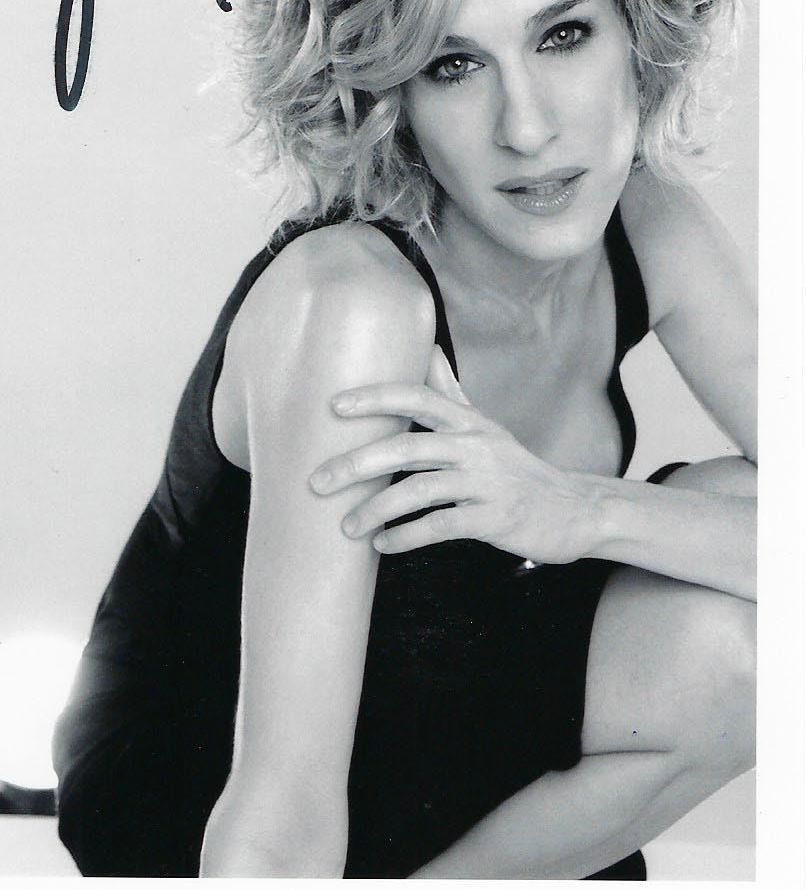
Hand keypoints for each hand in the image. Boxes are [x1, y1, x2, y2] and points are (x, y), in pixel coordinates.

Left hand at [308, 346, 596, 562]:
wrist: (574, 510)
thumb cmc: (515, 467)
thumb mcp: (484, 425)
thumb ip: (450, 390)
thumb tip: (426, 345)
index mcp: (468, 421)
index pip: (417, 398)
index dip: (375, 398)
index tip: (334, 406)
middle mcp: (476, 446)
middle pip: (407, 447)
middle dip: (356, 464)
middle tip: (316, 481)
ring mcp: (486, 483)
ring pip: (419, 491)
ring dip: (375, 510)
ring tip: (347, 527)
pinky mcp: (493, 519)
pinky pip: (439, 527)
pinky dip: (405, 537)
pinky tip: (383, 544)